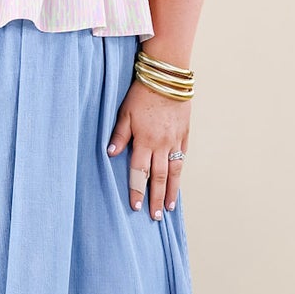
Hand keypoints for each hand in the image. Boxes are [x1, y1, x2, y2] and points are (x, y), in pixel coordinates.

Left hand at [107, 79, 190, 219]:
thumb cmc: (142, 93)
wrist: (168, 77)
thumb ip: (119, 135)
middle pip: (159, 178)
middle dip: (156, 199)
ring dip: (171, 191)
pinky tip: (177, 182)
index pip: (139, 172)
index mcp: (145, 141)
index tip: (136, 207)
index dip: (137, 191)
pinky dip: (179, 172)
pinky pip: (182, 157)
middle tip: (155, 217)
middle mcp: (161, 144)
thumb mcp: (124, 113)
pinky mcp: (184, 134)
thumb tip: (110, 153)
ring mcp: (175, 140)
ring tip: (169, 207)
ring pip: (174, 171)